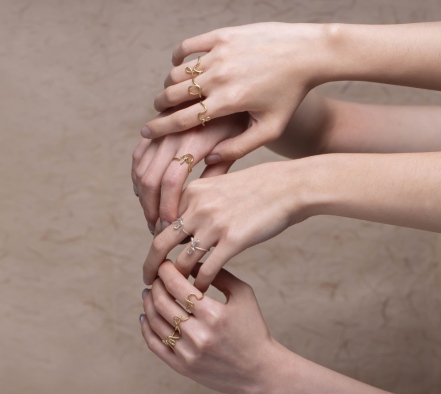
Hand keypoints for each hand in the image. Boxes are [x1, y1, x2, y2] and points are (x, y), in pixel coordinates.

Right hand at [132, 112, 248, 231]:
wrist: (245, 72)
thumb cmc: (257, 106)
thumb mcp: (255, 133)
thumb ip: (229, 159)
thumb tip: (204, 187)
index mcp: (197, 138)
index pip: (171, 181)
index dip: (167, 208)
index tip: (170, 227)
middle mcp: (175, 130)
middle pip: (149, 177)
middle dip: (150, 208)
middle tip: (157, 229)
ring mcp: (164, 124)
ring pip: (140, 166)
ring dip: (142, 195)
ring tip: (152, 215)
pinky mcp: (160, 121)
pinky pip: (139, 152)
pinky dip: (138, 175)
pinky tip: (145, 192)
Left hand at [140, 261, 279, 393]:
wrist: (260, 370)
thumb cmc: (253, 328)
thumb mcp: (243, 295)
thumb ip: (219, 275)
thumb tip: (192, 263)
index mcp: (214, 314)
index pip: (177, 286)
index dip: (166, 271)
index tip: (164, 263)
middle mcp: (198, 335)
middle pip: (162, 302)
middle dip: (155, 285)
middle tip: (157, 277)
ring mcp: (188, 353)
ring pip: (155, 322)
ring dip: (148, 303)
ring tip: (149, 292)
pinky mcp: (182, 367)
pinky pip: (155, 344)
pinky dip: (146, 328)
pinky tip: (146, 316)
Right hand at [141, 23, 328, 162]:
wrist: (307, 54)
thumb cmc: (290, 95)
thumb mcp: (270, 130)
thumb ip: (239, 148)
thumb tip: (209, 158)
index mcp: (227, 103)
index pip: (182, 119)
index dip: (159, 128)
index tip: (145, 132)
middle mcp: (218, 77)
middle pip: (172, 95)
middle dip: (160, 106)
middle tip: (158, 111)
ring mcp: (219, 54)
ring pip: (177, 72)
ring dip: (169, 85)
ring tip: (172, 93)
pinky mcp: (222, 35)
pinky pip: (188, 46)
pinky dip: (178, 57)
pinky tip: (179, 65)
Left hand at [143, 160, 308, 288]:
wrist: (289, 186)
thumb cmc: (258, 186)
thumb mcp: (221, 184)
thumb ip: (199, 200)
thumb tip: (184, 220)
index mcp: (192, 191)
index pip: (162, 223)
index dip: (158, 244)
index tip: (157, 258)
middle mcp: (198, 207)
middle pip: (161, 243)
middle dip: (151, 266)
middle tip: (147, 281)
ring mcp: (214, 224)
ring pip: (182, 261)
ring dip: (175, 281)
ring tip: (173, 293)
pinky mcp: (233, 240)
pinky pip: (207, 270)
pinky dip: (199, 285)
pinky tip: (199, 293)